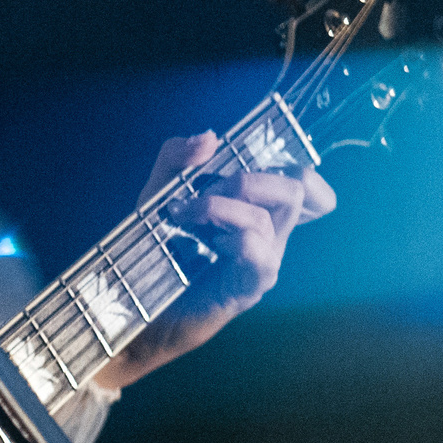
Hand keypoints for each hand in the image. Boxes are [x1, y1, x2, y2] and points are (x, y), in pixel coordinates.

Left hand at [98, 132, 333, 389]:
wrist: (133, 305)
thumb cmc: (153, 250)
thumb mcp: (158, 191)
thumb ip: (178, 156)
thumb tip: (210, 137)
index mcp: (256, 208)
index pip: (308, 183)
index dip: (297, 166)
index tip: (248, 166)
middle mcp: (269, 233)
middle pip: (298, 185)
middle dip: (249, 177)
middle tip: (204, 193)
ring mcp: (264, 260)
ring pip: (279, 211)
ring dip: (225, 203)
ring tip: (188, 215)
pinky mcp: (250, 286)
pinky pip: (260, 249)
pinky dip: (233, 235)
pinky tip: (207, 243)